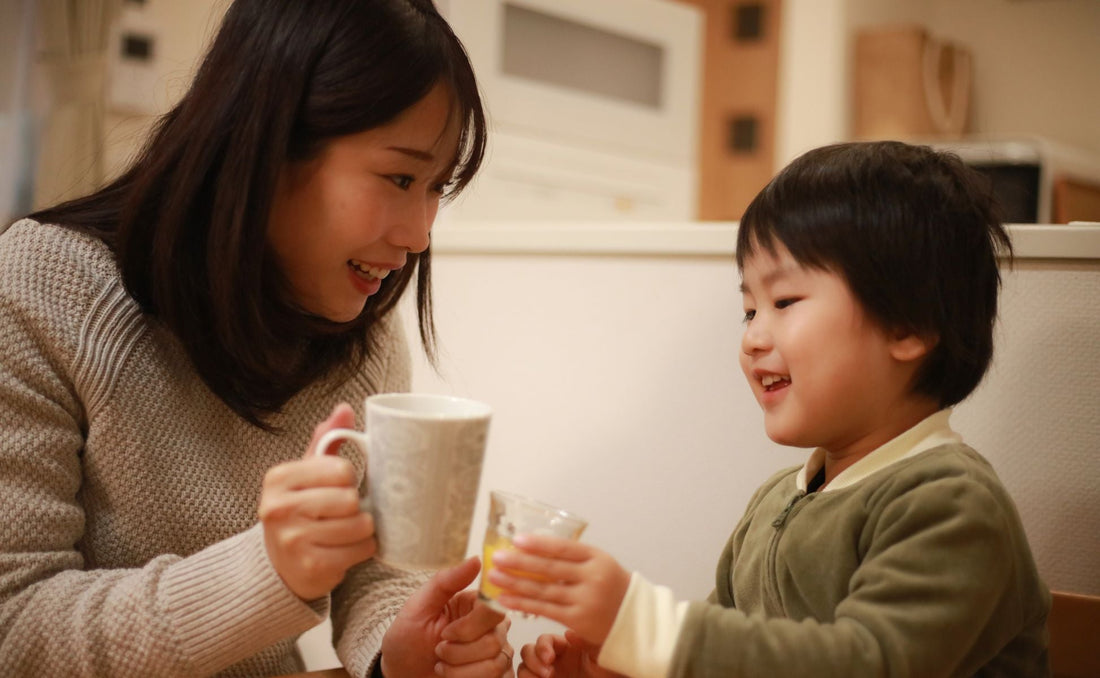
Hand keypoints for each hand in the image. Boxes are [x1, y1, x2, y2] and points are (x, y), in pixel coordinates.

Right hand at [258, 403, 375, 599]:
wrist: (279, 565)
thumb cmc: (300, 511)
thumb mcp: (305, 474)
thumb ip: (325, 440)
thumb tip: (344, 409)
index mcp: (278, 478)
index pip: (341, 469)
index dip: (348, 478)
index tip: (337, 487)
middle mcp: (279, 509)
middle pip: (351, 499)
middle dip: (356, 506)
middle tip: (342, 512)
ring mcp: (293, 541)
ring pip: (361, 525)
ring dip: (363, 528)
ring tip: (346, 530)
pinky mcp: (311, 567)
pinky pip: (362, 550)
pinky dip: (363, 549)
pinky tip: (346, 549)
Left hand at [381, 556, 513, 677]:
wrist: (401, 673)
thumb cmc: (407, 639)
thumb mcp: (418, 607)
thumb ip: (446, 581)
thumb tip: (477, 559)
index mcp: (476, 604)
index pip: (493, 609)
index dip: (468, 627)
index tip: (445, 634)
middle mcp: (492, 626)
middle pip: (494, 640)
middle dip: (458, 652)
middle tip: (438, 649)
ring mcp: (497, 652)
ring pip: (494, 664)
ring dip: (458, 670)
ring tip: (442, 664)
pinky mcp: (497, 674)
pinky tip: (452, 676)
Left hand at [488, 535, 629, 646]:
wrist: (634, 618)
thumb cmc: (610, 585)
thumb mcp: (599, 563)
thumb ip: (572, 557)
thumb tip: (531, 548)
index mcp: (597, 557)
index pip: (564, 547)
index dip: (538, 544)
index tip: (516, 539)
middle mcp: (592, 578)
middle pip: (550, 569)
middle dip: (520, 562)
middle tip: (497, 557)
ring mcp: (585, 600)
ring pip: (544, 590)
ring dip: (515, 583)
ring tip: (494, 577)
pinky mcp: (578, 620)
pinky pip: (545, 610)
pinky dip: (522, 604)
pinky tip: (505, 599)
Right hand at [517, 631, 623, 677]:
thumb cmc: (606, 675)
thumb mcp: (600, 660)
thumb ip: (585, 645)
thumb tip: (569, 633)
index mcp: (565, 647)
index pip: (545, 639)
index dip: (543, 646)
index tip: (549, 658)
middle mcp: (552, 659)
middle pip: (528, 650)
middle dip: (533, 661)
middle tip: (548, 674)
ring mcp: (545, 674)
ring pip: (523, 667)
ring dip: (528, 673)